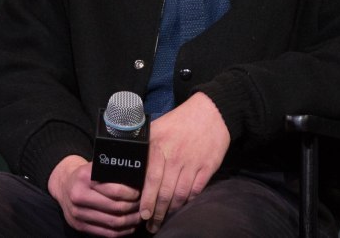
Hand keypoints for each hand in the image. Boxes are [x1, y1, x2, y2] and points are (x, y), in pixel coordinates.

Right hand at [47, 155, 141, 236]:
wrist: (63, 185)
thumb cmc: (84, 175)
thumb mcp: (93, 167)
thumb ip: (110, 171)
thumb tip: (137, 177)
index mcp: (84, 178)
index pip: (114, 190)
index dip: (131, 193)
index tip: (140, 192)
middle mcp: (78, 196)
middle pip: (115, 208)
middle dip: (134, 207)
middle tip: (143, 205)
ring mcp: (77, 213)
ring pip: (113, 222)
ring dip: (131, 221)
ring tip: (139, 216)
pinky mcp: (79, 226)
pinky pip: (106, 233)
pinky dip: (122, 231)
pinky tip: (130, 226)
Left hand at [138, 92, 229, 232]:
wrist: (210, 113)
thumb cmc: (179, 121)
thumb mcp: (155, 128)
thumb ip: (144, 145)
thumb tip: (129, 162)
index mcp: (157, 146)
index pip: (149, 180)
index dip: (146, 200)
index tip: (142, 214)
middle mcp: (173, 156)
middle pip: (164, 192)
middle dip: (157, 213)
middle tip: (151, 226)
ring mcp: (191, 163)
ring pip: (180, 194)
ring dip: (171, 211)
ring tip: (165, 222)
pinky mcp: (207, 167)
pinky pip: (195, 190)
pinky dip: (188, 202)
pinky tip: (182, 208)